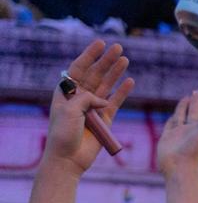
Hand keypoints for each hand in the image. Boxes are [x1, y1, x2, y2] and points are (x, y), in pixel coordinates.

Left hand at [44, 40, 134, 176]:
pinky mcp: (105, 119)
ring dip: (115, 72)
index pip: (79, 68)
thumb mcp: (70, 110)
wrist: (69, 158)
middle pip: (95, 74)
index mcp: (67, 92)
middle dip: (106, 60)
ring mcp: (93, 107)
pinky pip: (116, 102)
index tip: (100, 43)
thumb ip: (86, 99)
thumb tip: (103, 99)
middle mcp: (80, 97)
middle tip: (118, 48)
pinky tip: (129, 81)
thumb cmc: (64, 133)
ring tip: (125, 59)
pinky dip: (122, 92)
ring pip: (107, 86)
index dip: (89, 55)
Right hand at [157, 88, 197, 176]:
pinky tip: (173, 115)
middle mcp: (192, 130)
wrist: (179, 166)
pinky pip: (170, 125)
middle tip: (195, 92)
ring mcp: (179, 133)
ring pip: (181, 116)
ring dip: (183, 107)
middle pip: (194, 112)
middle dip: (195, 102)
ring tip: (186, 98)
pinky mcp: (168, 136)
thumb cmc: (195, 150)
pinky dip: (172, 119)